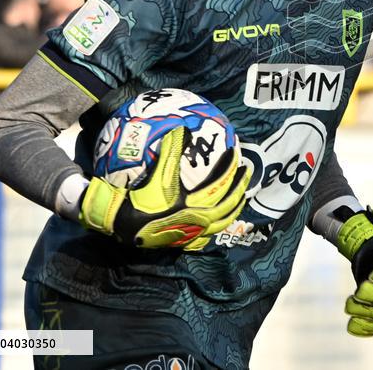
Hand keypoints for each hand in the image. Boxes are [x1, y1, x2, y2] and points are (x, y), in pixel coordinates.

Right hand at [79, 127, 250, 250]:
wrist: (124, 225)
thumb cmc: (142, 200)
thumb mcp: (158, 175)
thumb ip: (171, 152)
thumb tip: (182, 129)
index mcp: (198, 205)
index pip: (222, 184)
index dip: (231, 167)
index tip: (237, 154)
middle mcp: (201, 222)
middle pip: (229, 204)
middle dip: (241, 187)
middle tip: (247, 173)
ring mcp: (194, 234)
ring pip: (223, 223)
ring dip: (234, 208)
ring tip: (240, 197)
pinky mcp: (185, 243)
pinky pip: (207, 237)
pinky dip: (216, 228)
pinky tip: (217, 222)